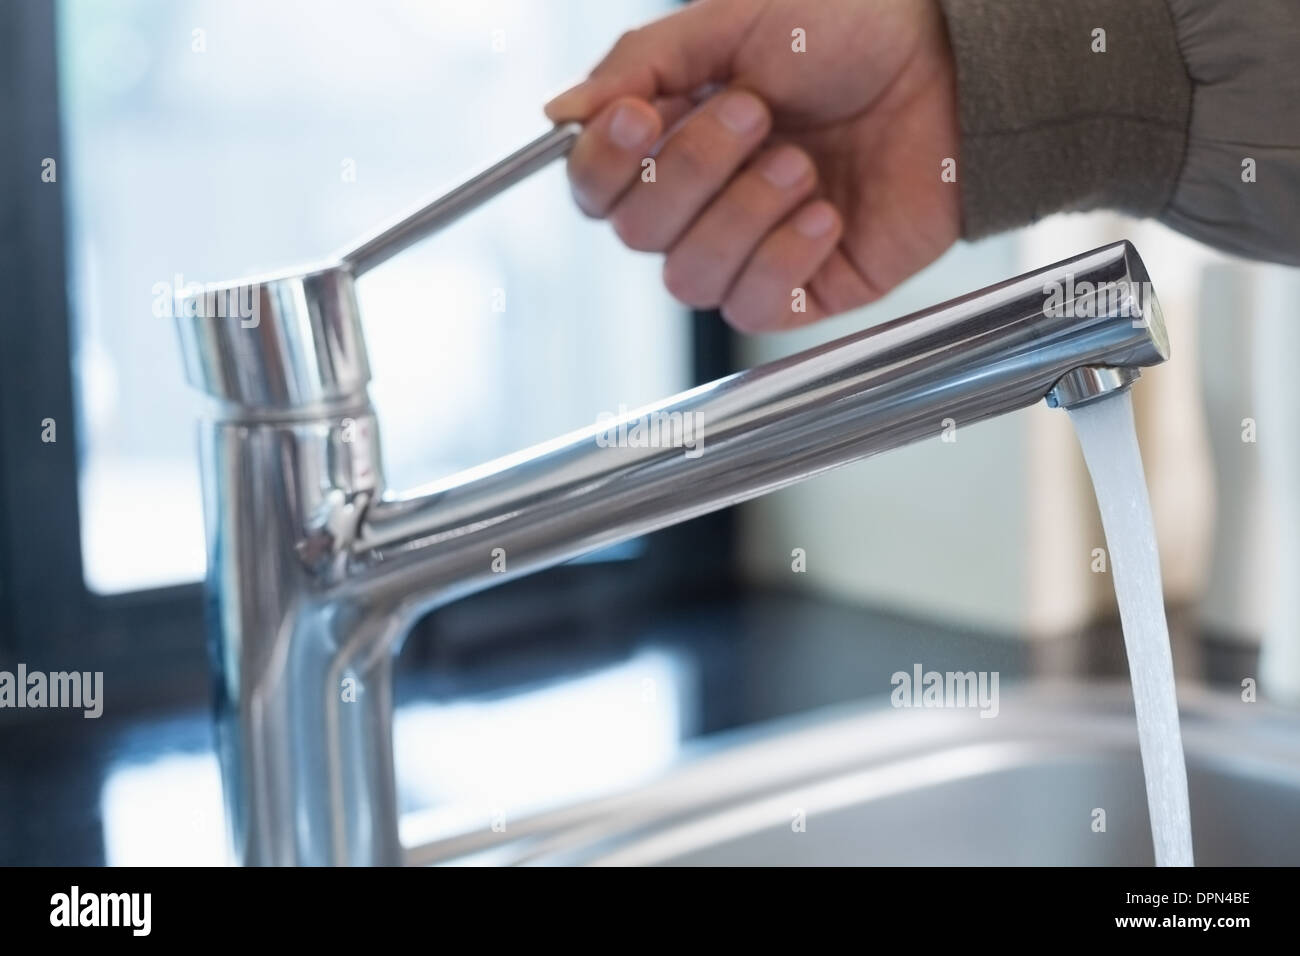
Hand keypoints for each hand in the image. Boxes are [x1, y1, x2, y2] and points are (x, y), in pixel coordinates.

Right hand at [546, 0, 961, 331]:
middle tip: (758, 113)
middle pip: (635, 233)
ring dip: (743, 213)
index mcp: (675, 139)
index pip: (595, 187)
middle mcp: (704, 202)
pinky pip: (752, 306)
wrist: (954, 70)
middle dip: (693, 170)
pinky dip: (785, 256)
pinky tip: (827, 211)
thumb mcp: (736, 18)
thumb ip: (643, 63)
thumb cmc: (853, 33)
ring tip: (803, 162)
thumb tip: (560, 115)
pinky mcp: (802, 289)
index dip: (604, 164)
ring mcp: (752, 250)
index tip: (641, 118)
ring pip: (688, 277)